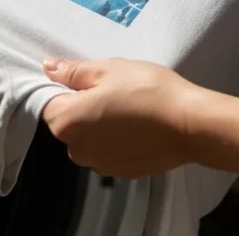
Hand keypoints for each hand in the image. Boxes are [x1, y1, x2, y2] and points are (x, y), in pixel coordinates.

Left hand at [41, 57, 202, 178]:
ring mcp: (100, 165)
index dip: (70, 87)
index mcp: (66, 121)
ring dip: (104, 126)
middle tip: (118, 90)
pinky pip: (113, 152)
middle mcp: (76, 149)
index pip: (50, 101)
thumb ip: (74, 70)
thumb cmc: (148, 91)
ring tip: (134, 109)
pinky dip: (122, 141)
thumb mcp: (110, 69)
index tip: (94, 79)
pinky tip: (143, 127)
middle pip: (71, 123)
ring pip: (92, 139)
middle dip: (87, 107)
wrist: (189, 124)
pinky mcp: (123, 172)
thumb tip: (48, 67)